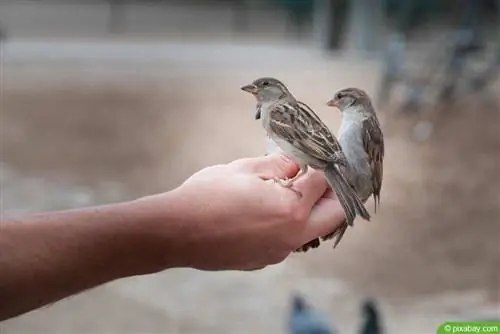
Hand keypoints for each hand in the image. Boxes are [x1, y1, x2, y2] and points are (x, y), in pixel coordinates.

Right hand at [144, 153, 345, 270]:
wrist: (175, 232)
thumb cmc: (207, 196)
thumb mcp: (244, 169)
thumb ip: (278, 165)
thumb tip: (296, 165)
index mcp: (291, 210)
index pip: (323, 183)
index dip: (324, 166)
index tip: (321, 157)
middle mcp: (291, 236)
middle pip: (333, 215)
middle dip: (334, 193)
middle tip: (324, 176)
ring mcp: (278, 252)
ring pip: (312, 231)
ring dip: (312, 211)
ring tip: (295, 191)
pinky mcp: (263, 260)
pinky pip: (288, 241)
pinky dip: (290, 224)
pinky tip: (270, 211)